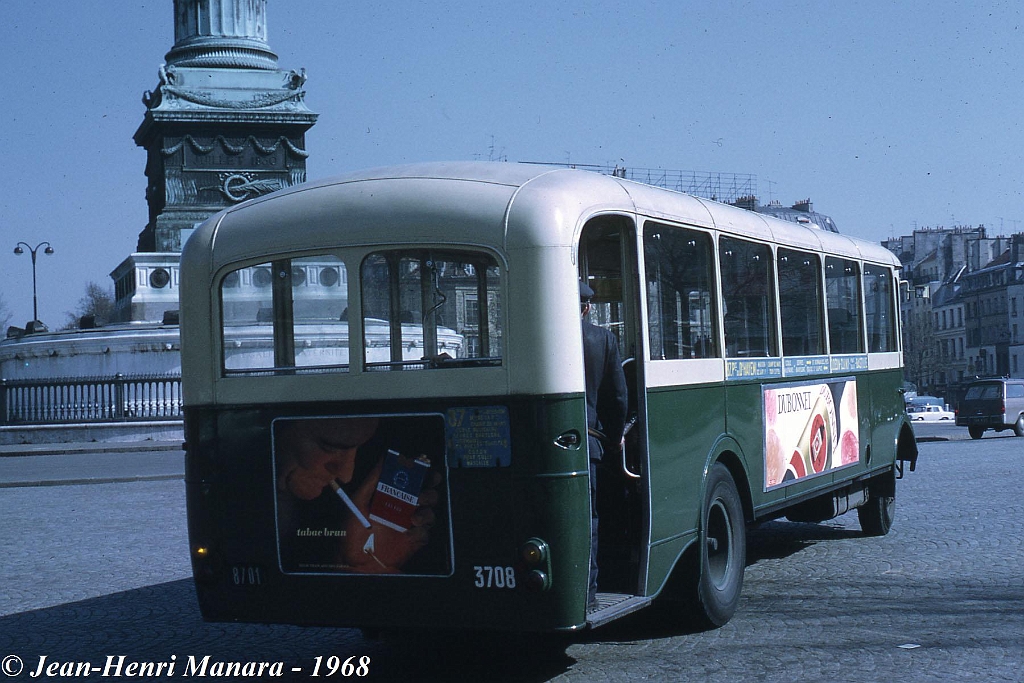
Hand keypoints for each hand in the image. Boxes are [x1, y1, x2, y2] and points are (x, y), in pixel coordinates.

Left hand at [340, 455, 440, 572]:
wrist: (353, 561)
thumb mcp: (359, 501)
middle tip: (421, 496)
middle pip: (429, 494)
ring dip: (426, 512)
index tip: (426, 467)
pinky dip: (421, 532)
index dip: (424, 472)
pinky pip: (426, 533)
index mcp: (393, 495)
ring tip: (414, 517)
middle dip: (429, 491)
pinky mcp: (414, 541)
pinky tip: (410, 533)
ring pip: (431, 512)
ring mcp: (410, 525)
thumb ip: (373, 479)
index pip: (415, 480)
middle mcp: (405, 508)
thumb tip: (385, 456)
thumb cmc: (352, 531)